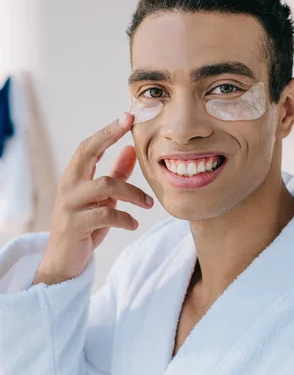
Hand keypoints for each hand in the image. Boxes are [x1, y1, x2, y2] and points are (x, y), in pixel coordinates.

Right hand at [33, 112, 153, 284]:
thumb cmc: (85, 225)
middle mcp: (69, 185)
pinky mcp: (75, 225)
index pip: (90, 145)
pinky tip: (134, 224)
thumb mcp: (103, 198)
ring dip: (134, 193)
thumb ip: (116, 174)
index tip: (128, 116)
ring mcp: (70, 204)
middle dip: (110, 138)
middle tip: (134, 133)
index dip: (108, 130)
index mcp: (75, 176)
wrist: (64, 259)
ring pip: (105, 186)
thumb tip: (131, 149)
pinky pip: (106, 214)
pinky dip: (126, 218)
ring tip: (149, 204)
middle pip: (88, 152)